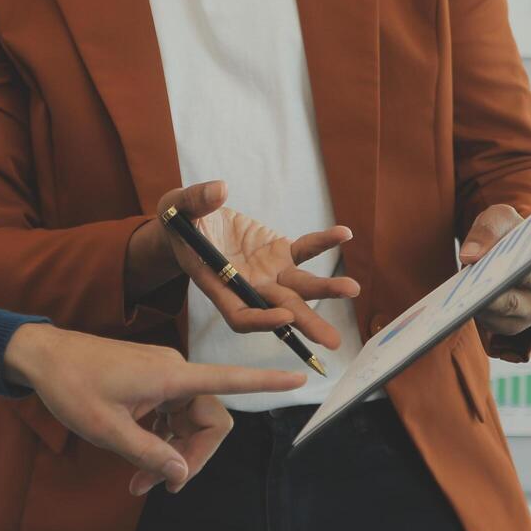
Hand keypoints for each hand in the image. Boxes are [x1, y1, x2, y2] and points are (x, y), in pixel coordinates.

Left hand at [3, 324, 304, 494]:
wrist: (42, 356)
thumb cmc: (71, 387)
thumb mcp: (107, 430)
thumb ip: (149, 453)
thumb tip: (182, 474)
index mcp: (171, 377)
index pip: (229, 380)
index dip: (266, 384)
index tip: (300, 379)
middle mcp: (175, 372)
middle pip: (209, 421)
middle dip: (190, 458)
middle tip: (157, 487)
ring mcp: (164, 376)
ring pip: (189, 422)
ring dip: (171, 454)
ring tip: (137, 482)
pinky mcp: (152, 381)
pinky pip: (171, 415)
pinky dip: (160, 440)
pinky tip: (136, 459)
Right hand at [155, 181, 359, 349]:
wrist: (193, 220)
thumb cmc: (179, 219)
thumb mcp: (177, 206)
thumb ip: (196, 200)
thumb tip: (220, 190)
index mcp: (217, 285)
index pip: (240, 315)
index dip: (261, 320)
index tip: (283, 317)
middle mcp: (246, 285)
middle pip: (278, 308)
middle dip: (305, 322)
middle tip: (332, 341)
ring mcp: (266, 271)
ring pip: (298, 286)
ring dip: (325, 289)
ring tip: (352, 289)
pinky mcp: (278, 252)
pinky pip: (305, 250)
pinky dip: (324, 242)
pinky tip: (344, 233)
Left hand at [460, 204, 530, 336]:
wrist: (508, 261)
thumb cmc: (510, 237)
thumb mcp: (501, 221)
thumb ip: (489, 228)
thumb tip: (470, 255)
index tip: (515, 246)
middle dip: (506, 274)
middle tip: (482, 270)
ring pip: (510, 304)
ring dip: (488, 296)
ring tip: (466, 288)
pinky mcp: (515, 325)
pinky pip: (495, 321)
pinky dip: (478, 310)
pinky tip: (463, 303)